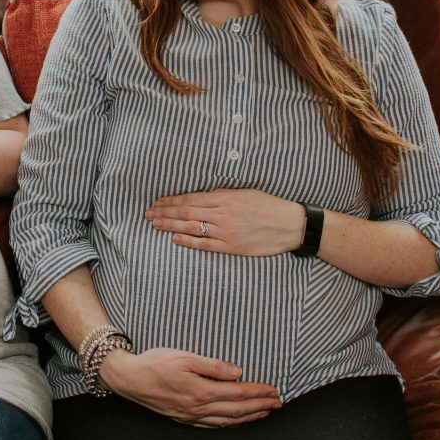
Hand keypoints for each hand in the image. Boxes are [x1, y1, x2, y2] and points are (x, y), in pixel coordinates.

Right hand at [99, 347, 281, 427]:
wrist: (129, 378)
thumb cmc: (155, 363)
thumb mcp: (185, 356)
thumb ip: (213, 365)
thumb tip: (238, 372)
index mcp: (201, 390)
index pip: (238, 392)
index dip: (258, 392)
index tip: (274, 390)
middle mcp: (198, 407)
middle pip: (237, 410)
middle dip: (260, 406)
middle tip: (278, 403)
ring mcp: (191, 416)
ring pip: (227, 421)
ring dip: (249, 417)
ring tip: (264, 413)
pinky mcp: (183, 419)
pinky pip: (212, 426)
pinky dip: (230, 425)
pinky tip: (236, 422)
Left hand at [146, 189, 306, 256]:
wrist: (290, 225)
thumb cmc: (268, 206)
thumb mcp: (244, 192)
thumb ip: (222, 195)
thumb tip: (200, 197)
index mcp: (225, 197)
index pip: (190, 199)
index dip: (171, 200)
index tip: (157, 201)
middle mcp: (222, 214)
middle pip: (185, 213)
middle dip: (164, 212)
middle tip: (148, 213)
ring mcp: (226, 232)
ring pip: (191, 228)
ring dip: (170, 226)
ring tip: (155, 224)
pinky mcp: (232, 247)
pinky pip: (205, 245)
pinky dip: (188, 242)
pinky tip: (174, 239)